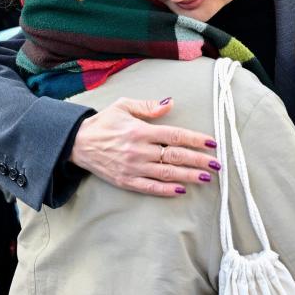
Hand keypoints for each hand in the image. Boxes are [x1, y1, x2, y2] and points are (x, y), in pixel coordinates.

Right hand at [71, 96, 220, 196]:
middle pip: (176, 156)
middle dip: (199, 160)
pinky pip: (150, 187)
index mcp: (141, 130)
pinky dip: (167, 190)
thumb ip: (148, 106)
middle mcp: (139, 150)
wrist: (77, 143)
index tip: (212, 144)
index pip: (175, 135)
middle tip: (217, 164)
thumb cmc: (103, 122)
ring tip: (206, 177)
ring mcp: (133, 167)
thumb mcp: (123, 106)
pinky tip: (182, 190)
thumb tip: (170, 103)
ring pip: (167, 173)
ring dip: (189, 175)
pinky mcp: (126, 181)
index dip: (196, 140)